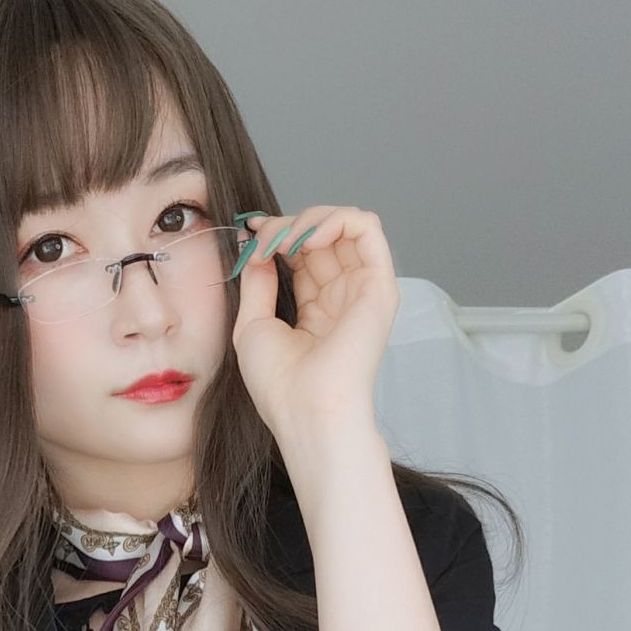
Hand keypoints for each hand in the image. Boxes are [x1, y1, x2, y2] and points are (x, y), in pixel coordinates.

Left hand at [228, 203, 400, 444]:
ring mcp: (363, 290)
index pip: (303, 252)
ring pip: (346, 224)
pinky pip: (367, 228)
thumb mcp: (253, 323)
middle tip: (264, 238)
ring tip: (285, 240)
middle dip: (288, 224)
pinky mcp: (379, 286)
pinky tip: (308, 237)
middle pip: (323, 234)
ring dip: (310, 219)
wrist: (306, 410)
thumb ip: (258, 281)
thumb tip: (259, 245)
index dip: (278, 233)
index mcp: (316, 309)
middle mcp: (342, 296)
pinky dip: (336, 219)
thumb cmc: (279, 383)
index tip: (251, 232)